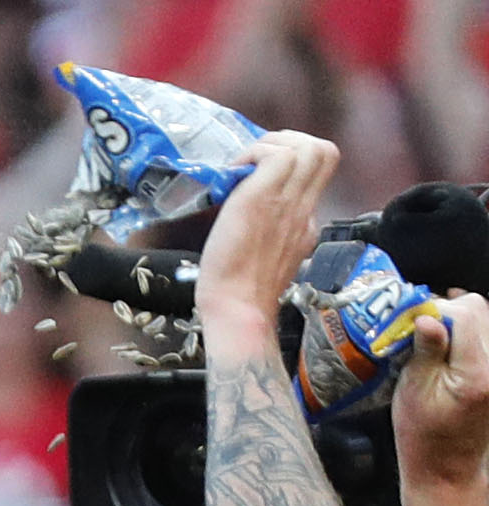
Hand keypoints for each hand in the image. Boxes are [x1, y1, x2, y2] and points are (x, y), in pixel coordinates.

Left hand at [194, 129, 338, 360]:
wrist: (238, 312)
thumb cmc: (241, 295)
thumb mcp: (271, 260)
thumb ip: (274, 236)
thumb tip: (254, 220)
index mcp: (305, 222)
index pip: (320, 172)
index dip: (297, 158)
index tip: (266, 168)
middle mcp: (303, 209)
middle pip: (324, 150)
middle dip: (291, 141)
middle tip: (257, 158)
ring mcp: (286, 203)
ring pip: (306, 146)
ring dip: (273, 144)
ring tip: (244, 164)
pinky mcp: (261, 200)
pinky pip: (274, 155)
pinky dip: (254, 154)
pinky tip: (233, 172)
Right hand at [399, 291, 488, 493]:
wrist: (447, 470)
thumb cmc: (422, 439)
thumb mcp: (412, 394)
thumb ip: (425, 351)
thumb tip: (426, 316)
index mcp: (478, 370)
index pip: (465, 313)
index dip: (435, 311)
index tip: (410, 323)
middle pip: (478, 309)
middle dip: (446, 313)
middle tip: (417, 333)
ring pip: (483, 318)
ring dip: (456, 323)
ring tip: (431, 344)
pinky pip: (485, 335)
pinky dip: (465, 334)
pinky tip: (446, 348)